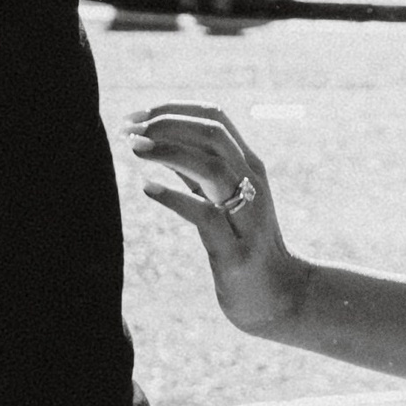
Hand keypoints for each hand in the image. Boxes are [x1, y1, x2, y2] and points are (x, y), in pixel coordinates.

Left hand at [128, 103, 305, 338]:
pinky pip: (205, 215)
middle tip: (128, 130)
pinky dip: (174, 198)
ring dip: (168, 152)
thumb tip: (158, 142)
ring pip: (212, 167)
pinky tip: (147, 189)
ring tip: (133, 148)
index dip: (173, 109)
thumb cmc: (243, 244)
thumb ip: (196, 170)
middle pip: (212, 134)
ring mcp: (247, 216)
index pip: (215, 117)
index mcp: (249, 166)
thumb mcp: (221, 198)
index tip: (136, 116)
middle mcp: (253, 183)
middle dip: (166, 124)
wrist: (278, 296)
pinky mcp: (236, 250)